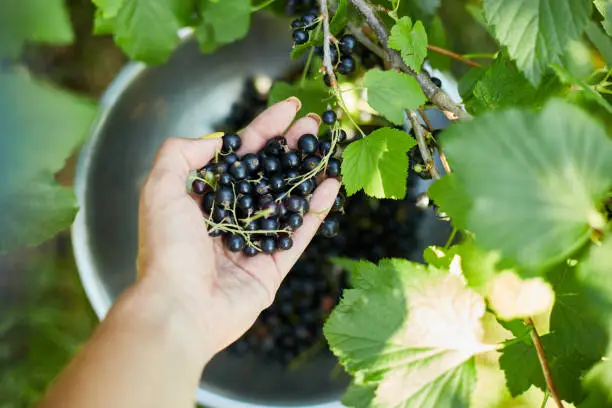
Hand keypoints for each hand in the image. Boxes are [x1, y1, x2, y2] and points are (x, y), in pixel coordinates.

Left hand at [136, 98, 340, 359]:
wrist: (179, 307)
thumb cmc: (166, 248)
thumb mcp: (160, 189)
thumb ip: (180, 154)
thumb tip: (218, 142)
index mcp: (203, 200)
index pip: (240, 157)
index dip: (264, 130)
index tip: (289, 108)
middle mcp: (229, 219)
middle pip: (267, 174)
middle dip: (290, 147)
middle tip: (314, 123)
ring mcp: (253, 244)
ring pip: (286, 201)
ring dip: (307, 173)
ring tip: (327, 147)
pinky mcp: (272, 268)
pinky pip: (299, 234)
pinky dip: (316, 210)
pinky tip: (332, 185)